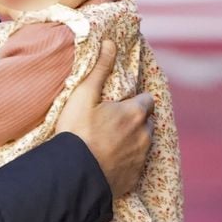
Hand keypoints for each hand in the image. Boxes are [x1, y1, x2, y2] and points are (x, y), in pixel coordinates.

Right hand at [56, 40, 152, 197]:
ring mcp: (141, 159)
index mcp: (135, 113)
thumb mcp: (83, 96)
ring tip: (109, 143)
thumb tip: (110, 42)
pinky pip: (135, 166)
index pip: (148, 100)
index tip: (121, 104)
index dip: (136, 101)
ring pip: (143, 144)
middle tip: (112, 123)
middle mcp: (144, 135)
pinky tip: (108, 162)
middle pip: (147, 123)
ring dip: (132, 141)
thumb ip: (100, 69)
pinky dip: (126, 162)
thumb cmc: (77, 133)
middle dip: (136, 121)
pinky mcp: (134, 178)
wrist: (74, 176)